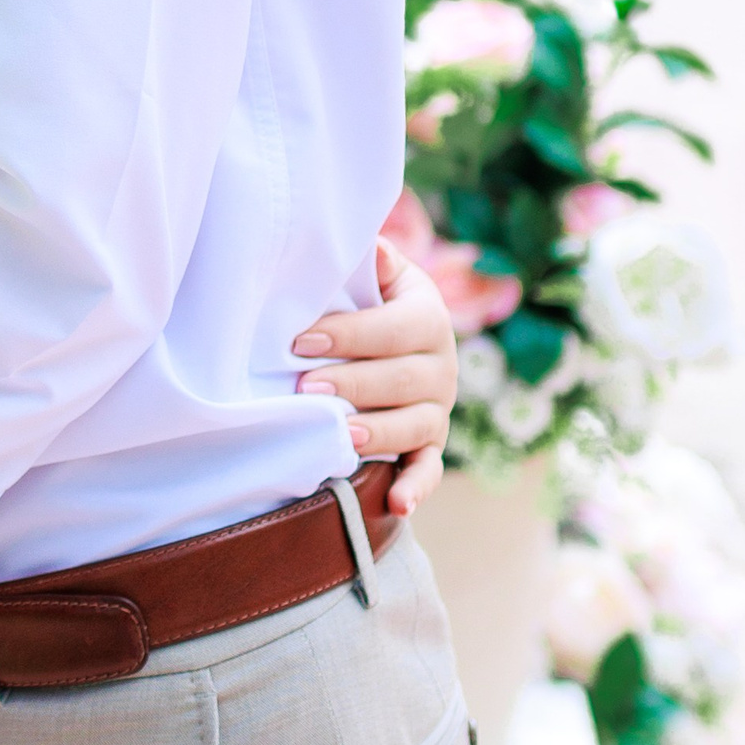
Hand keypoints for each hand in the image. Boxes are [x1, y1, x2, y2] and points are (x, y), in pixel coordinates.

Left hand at [294, 234, 456, 516]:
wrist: (397, 344)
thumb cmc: (371, 304)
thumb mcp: (378, 278)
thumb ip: (373, 262)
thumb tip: (369, 240)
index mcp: (429, 318)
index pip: (396, 327)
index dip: (350, 333)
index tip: (301, 340)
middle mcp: (442, 366)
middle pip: (403, 379)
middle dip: (354, 383)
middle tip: (307, 387)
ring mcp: (438, 410)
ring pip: (415, 425)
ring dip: (379, 431)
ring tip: (343, 433)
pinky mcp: (430, 447)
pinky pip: (428, 470)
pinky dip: (417, 488)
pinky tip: (397, 504)